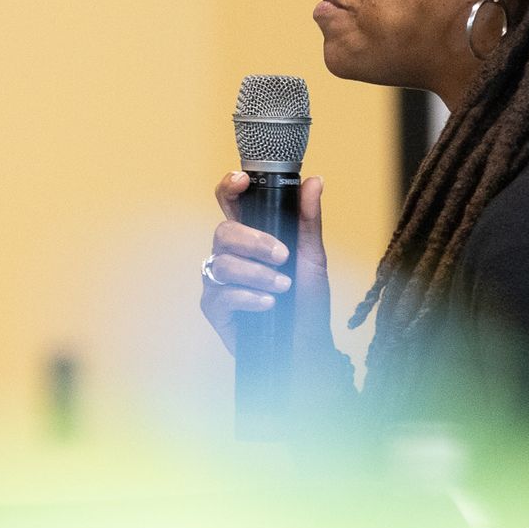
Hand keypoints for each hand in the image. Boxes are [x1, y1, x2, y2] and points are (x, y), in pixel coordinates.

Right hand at [200, 171, 333, 362]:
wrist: (306, 346)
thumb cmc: (307, 302)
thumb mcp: (313, 258)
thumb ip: (308, 220)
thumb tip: (314, 182)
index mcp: (252, 236)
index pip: (231, 203)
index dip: (229, 187)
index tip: (243, 182)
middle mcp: (231, 254)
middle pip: (224, 231)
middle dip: (254, 241)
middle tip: (282, 256)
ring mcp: (220, 281)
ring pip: (223, 263)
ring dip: (257, 274)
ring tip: (282, 287)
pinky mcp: (214, 307)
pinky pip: (221, 294)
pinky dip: (248, 297)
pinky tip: (268, 304)